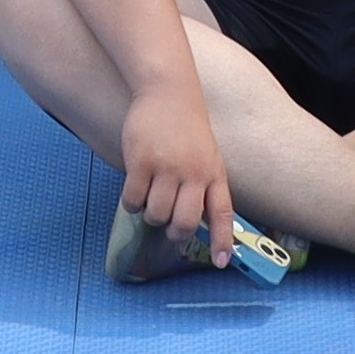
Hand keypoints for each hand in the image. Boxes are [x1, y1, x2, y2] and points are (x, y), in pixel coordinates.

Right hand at [116, 78, 243, 269]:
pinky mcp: (141, 162)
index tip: (221, 262)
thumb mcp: (208, 155)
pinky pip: (133, 200)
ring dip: (150, 214)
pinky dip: (132, 203)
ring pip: (156, 215)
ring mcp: (167, 167)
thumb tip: (197, 223)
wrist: (168, 91)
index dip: (222, 240)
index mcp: (214, 173)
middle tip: (168, 224)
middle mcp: (194, 173)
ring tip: (150, 198)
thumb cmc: (187, 127)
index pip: (222, 213)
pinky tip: (135, 189)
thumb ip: (205, 186)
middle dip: (175, 232)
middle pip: (185, 223)